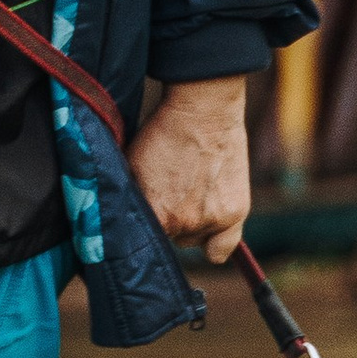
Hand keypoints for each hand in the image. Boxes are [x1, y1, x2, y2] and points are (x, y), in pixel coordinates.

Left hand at [129, 74, 250, 265]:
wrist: (203, 111)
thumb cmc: (163, 132)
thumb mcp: (132, 165)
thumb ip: (130, 199)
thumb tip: (121, 219)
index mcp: (154, 215)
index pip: (144, 240)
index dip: (146, 225)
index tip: (148, 216)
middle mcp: (182, 224)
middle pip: (172, 240)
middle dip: (171, 222)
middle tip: (173, 197)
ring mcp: (211, 220)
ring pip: (195, 240)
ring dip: (193, 226)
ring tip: (193, 197)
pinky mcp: (235, 213)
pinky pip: (224, 247)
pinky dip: (218, 242)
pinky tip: (212, 228)